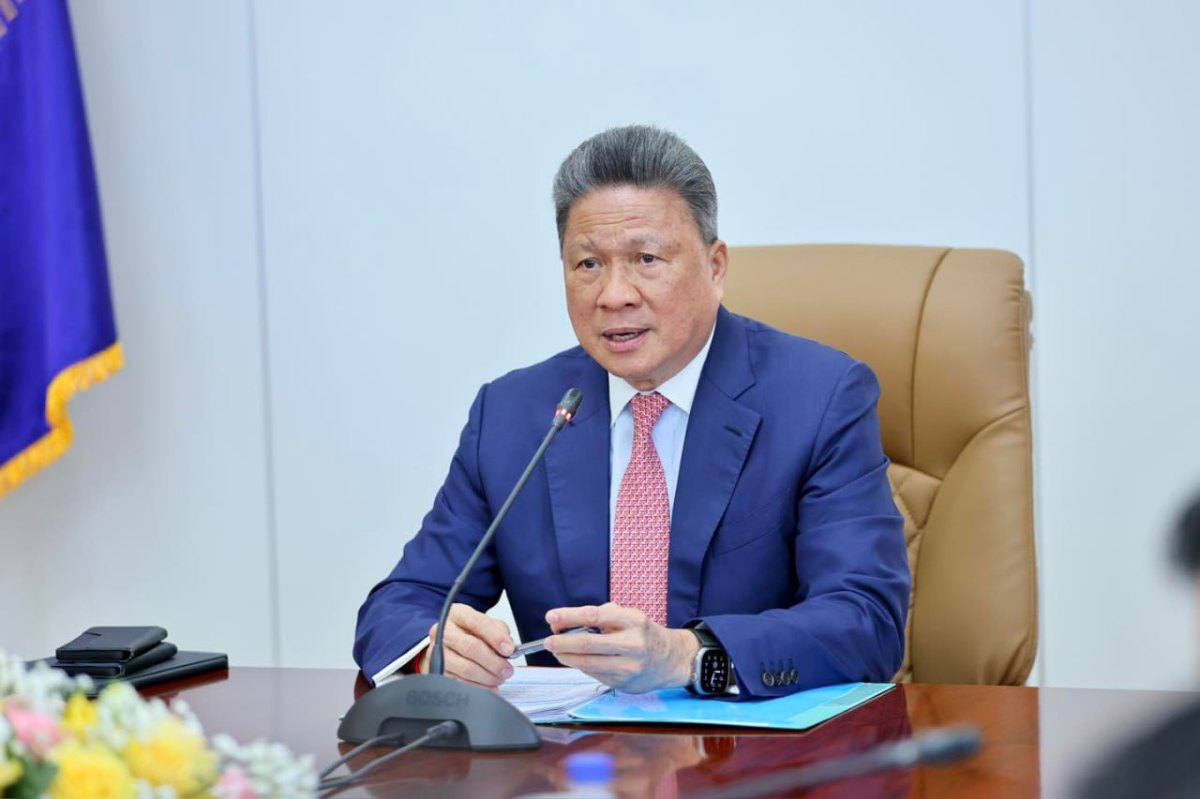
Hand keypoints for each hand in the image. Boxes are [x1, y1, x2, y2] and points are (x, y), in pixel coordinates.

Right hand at [426, 603, 514, 688]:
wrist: (450, 643)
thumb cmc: (471, 633)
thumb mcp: (487, 625)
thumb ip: (499, 632)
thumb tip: (508, 648)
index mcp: (457, 614)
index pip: (477, 623)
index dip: (495, 637)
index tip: (509, 650)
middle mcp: (443, 631)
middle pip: (470, 647)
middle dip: (494, 662)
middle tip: (507, 670)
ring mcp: (437, 652)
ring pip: (466, 668)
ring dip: (488, 677)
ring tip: (500, 678)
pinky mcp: (437, 671)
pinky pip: (460, 683)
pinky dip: (479, 687)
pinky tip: (490, 686)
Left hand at [543, 603, 698, 692]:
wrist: (670, 660)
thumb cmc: (644, 634)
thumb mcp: (628, 616)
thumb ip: (600, 616)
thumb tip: (565, 622)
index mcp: (633, 621)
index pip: (594, 617)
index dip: (569, 616)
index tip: (551, 617)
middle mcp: (632, 644)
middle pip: (587, 644)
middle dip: (562, 642)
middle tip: (548, 641)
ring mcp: (628, 666)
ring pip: (587, 663)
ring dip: (566, 657)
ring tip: (557, 650)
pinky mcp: (623, 683)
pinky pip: (593, 673)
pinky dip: (580, 666)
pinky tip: (576, 659)